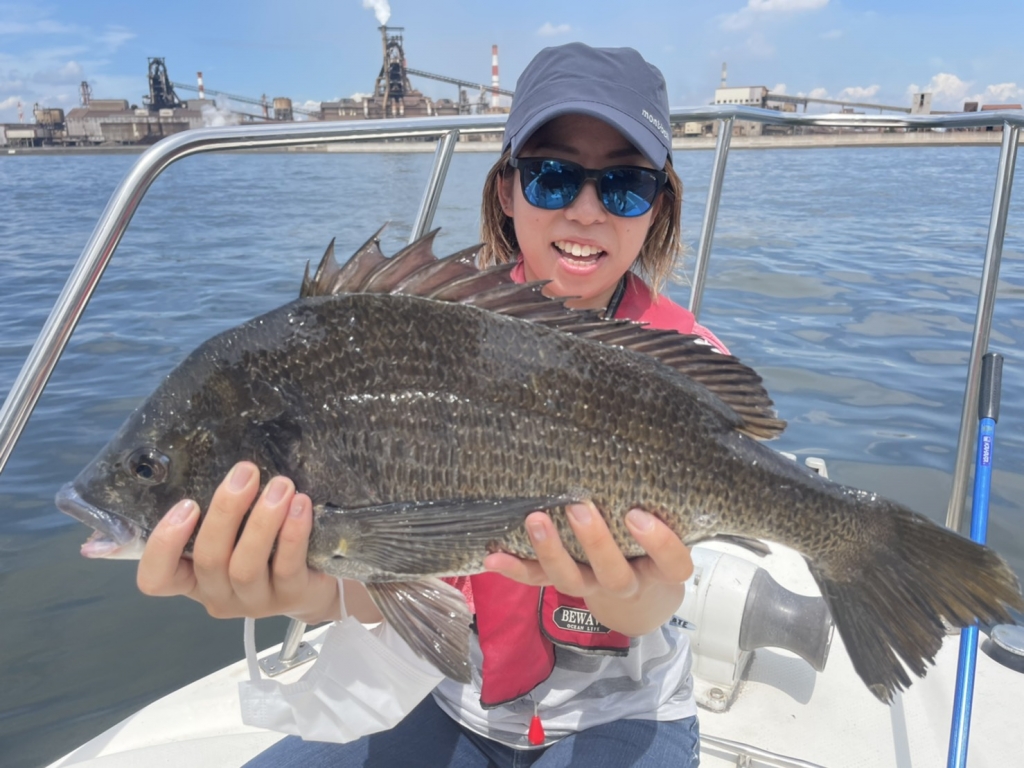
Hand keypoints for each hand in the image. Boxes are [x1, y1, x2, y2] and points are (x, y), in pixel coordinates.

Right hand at [136, 461, 339, 623]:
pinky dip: (292, 533)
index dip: (163, 546)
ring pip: (245, 567)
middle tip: (246, 473)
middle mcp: (218, 594)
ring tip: (281, 485)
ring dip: (262, 521)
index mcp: (193, 579)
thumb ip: (220, 513)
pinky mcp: (292, 598)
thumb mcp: (235, 533)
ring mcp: (254, 602)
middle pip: (208, 560)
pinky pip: (287, 567)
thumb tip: (223, 464)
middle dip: (226, 512)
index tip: (187, 504)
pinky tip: (300, 505)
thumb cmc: (266, 549)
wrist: (315, 584)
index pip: (156, 578)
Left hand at [482, 501, 692, 635]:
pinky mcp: (563, 583)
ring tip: (535, 519)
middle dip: (595, 542)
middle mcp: (627, 582)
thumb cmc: (652, 544)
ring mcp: (593, 586)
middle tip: (579, 508)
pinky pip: (538, 580)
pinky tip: (493, 556)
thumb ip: (658, 502)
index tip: (638, 515)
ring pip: (572, 580)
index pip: (673, 564)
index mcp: (661, 569)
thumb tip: (637, 444)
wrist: (640, 594)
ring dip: (550, 551)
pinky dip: (514, 569)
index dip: (659, 544)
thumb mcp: (666, 525)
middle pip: (614, 574)